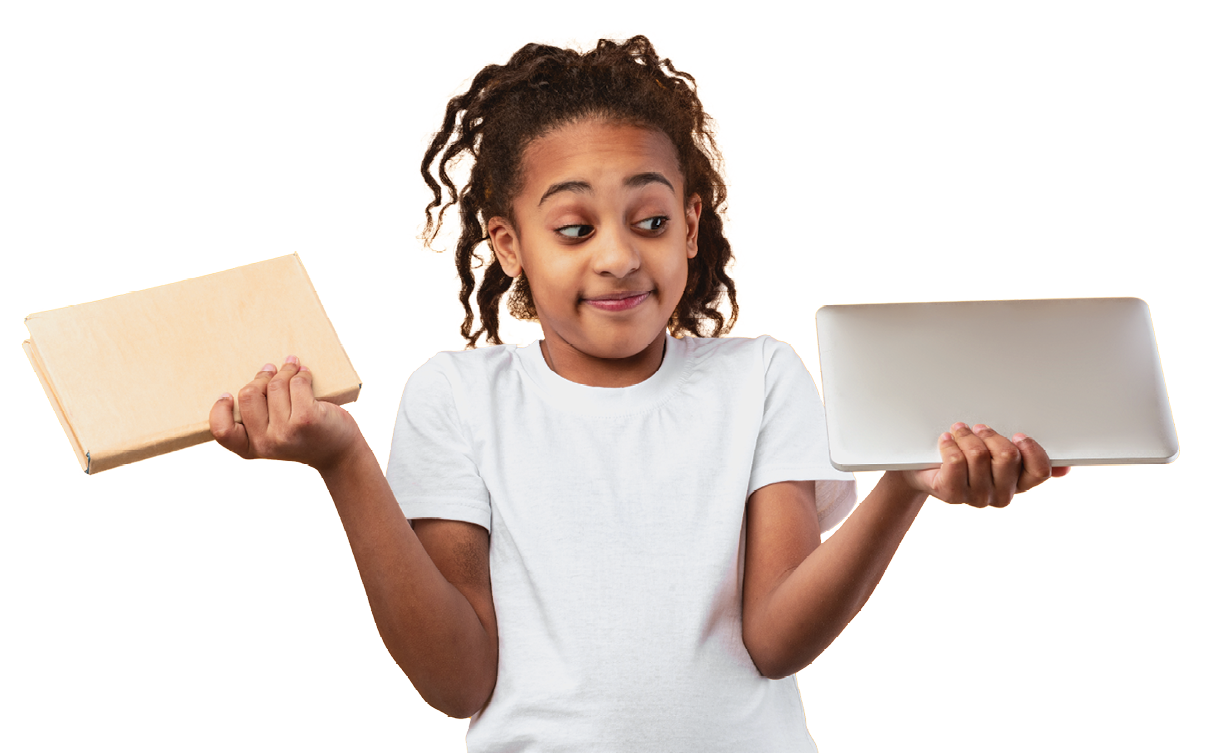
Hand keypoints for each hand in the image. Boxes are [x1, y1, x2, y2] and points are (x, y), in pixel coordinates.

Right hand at [210, 356, 361, 471]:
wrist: (338, 453)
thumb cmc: (304, 438)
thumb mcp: (274, 437)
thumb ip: (258, 419)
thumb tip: (257, 373)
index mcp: (252, 448)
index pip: (222, 430)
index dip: (219, 409)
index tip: (227, 394)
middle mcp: (267, 442)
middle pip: (248, 395)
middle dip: (261, 377)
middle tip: (271, 370)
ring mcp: (287, 431)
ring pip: (275, 385)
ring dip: (285, 370)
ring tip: (292, 365)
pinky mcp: (307, 419)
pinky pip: (297, 383)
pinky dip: (301, 373)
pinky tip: (304, 372)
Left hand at [898, 423, 1070, 508]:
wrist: (927, 473)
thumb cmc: (967, 460)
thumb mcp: (998, 457)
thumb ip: (1029, 459)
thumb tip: (1065, 469)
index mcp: (1019, 484)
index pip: (1040, 471)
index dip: (1031, 449)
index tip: (1018, 434)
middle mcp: (1001, 495)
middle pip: (1007, 457)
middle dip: (991, 435)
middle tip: (978, 428)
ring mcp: (976, 497)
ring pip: (978, 456)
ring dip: (966, 436)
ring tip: (958, 431)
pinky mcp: (951, 495)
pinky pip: (956, 463)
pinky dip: (949, 445)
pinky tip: (946, 441)